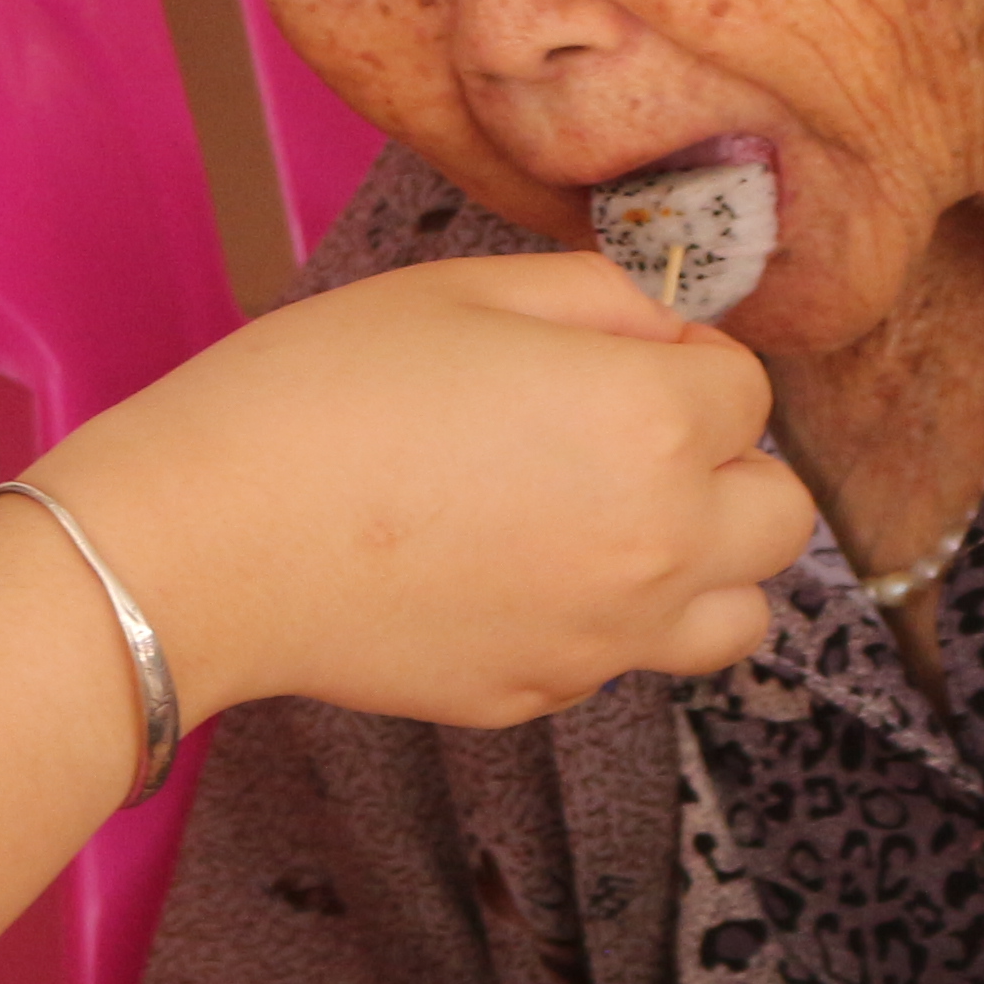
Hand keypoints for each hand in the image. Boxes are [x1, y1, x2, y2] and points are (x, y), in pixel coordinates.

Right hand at [34, 252, 806, 730]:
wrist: (202, 541)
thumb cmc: (314, 392)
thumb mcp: (463, 289)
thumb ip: (601, 296)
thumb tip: (670, 325)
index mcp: (653, 421)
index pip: (749, 386)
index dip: (678, 359)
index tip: (603, 355)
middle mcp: (661, 541)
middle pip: (780, 512)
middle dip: (722, 466)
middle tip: (619, 440)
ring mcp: (606, 636)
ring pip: (740, 616)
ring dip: (700, 566)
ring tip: (600, 528)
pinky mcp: (540, 695)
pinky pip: (623, 661)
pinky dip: (596, 622)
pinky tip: (501, 575)